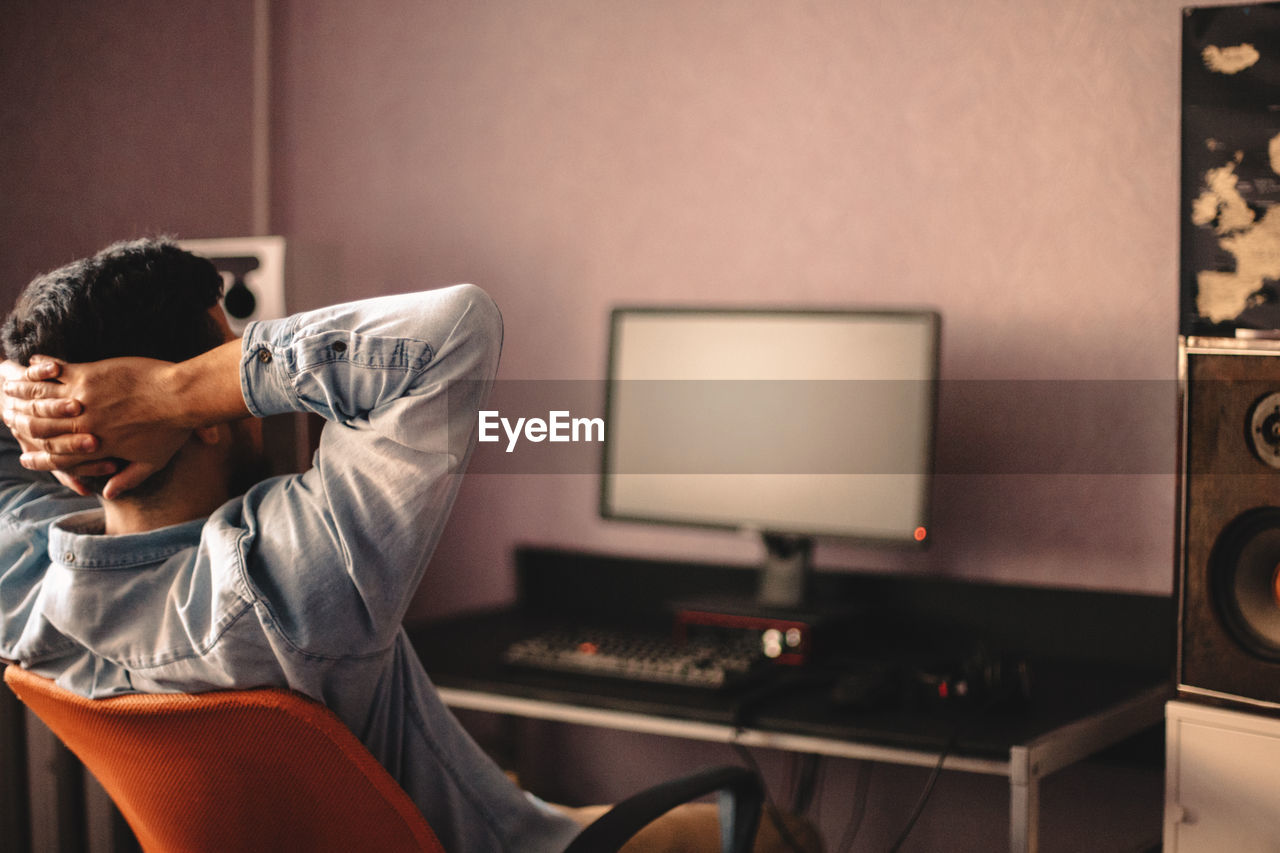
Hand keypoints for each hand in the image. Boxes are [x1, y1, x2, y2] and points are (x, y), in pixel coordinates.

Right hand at [2, 356, 192, 498]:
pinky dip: (42, 369)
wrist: (181, 397)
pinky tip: (32, 364)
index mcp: (96, 447)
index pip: (59, 457)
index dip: (40, 459)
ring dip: (24, 395)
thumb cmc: (172, 430)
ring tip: (7, 390)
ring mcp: (83, 400)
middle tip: (5, 419)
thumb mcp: (152, 462)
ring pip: (43, 400)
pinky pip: (56, 372)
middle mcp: (84, 425)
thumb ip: (128, 479)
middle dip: (22, 424)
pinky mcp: (88, 375)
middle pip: (43, 428)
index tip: (25, 459)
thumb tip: (108, 494)